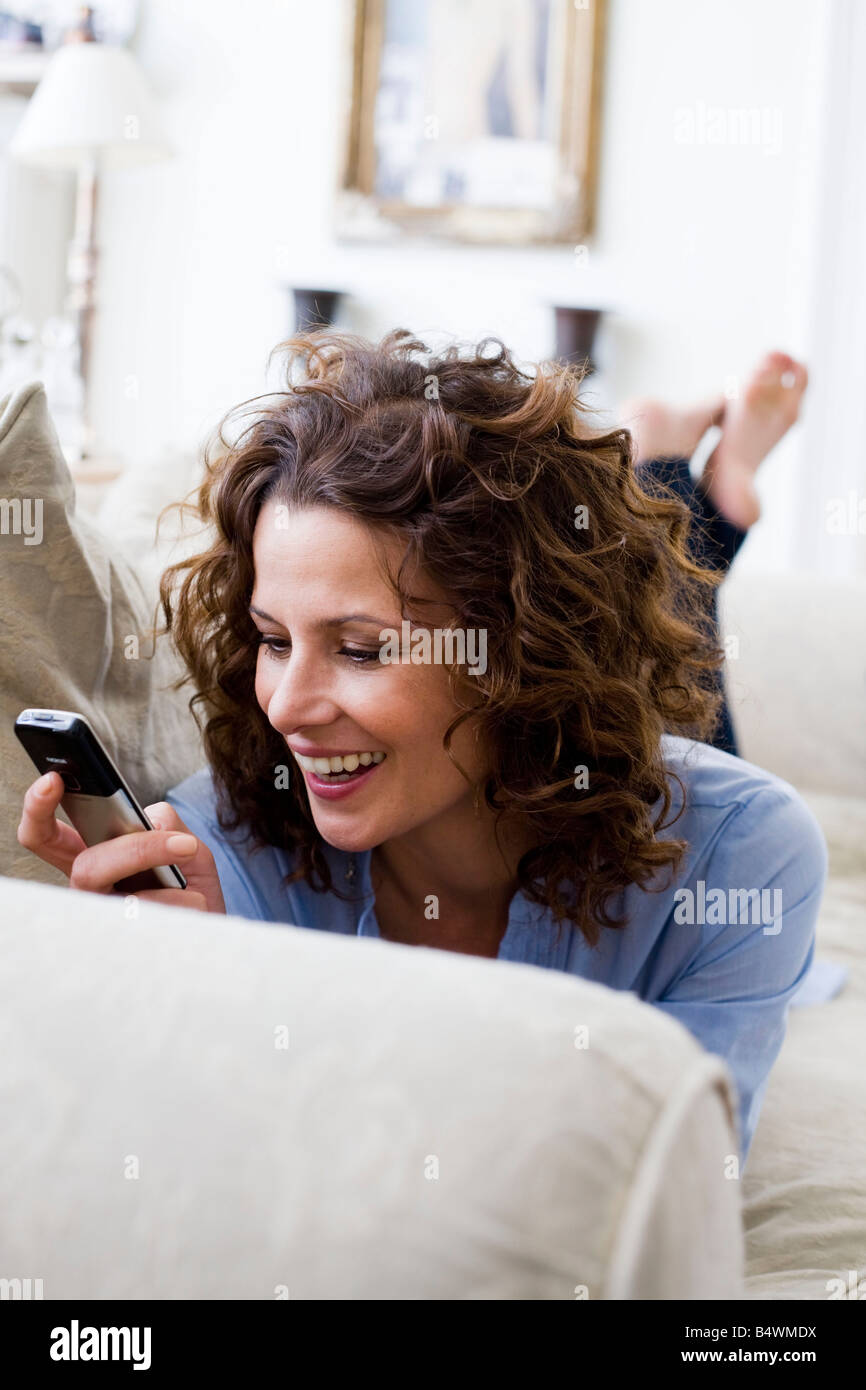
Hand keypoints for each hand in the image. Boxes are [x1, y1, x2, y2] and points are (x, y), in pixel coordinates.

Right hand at [17, 771, 225, 912]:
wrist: (212, 930)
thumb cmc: (190, 888)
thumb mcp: (186, 845)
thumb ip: (165, 825)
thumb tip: (149, 823)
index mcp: (94, 859)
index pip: (46, 836)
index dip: (38, 809)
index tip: (52, 781)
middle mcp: (90, 892)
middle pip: (86, 868)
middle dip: (137, 851)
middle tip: (183, 844)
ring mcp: (106, 922)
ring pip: (126, 901)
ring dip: (173, 886)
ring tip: (194, 884)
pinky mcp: (131, 947)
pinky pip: (162, 918)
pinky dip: (190, 903)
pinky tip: (194, 911)